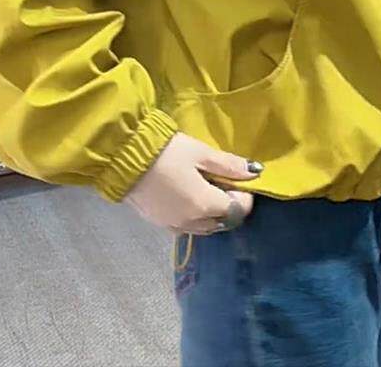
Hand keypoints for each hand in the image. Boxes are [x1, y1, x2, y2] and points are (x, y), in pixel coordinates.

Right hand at [123, 131, 262, 234]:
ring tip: (207, 188)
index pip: (238, 209)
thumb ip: (228, 166)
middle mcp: (192, 223)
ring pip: (205, 227)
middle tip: (224, 181)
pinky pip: (187, 227)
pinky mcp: (160, 225)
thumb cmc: (167, 153)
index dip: (245, 195)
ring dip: (213, 213)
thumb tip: (255, 171)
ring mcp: (175, 226)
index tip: (240, 179)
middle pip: (223, 221)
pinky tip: (190, 197)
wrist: (125, 160)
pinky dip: (196, 217)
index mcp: (205, 206)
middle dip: (230, 205)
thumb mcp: (201, 153)